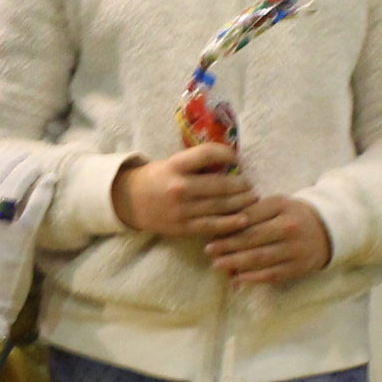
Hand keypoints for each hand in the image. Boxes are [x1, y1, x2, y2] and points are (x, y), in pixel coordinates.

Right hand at [113, 142, 251, 237]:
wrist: (130, 202)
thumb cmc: (157, 179)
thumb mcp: (171, 163)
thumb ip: (196, 163)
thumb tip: (229, 161)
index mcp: (175, 166)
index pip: (207, 154)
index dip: (227, 154)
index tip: (237, 159)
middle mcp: (179, 187)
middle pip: (220, 184)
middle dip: (241, 184)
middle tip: (250, 184)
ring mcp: (181, 210)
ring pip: (220, 205)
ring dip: (241, 202)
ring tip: (252, 198)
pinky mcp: (183, 228)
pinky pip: (213, 225)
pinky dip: (231, 223)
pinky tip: (244, 218)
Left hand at [205, 195, 330, 285]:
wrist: (326, 231)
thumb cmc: (292, 215)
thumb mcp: (277, 205)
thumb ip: (253, 211)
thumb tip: (222, 223)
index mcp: (281, 206)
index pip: (250, 216)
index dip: (229, 225)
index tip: (211, 231)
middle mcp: (289, 227)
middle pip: (253, 237)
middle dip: (228, 245)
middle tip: (208, 250)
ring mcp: (295, 249)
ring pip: (260, 258)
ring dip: (235, 262)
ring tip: (217, 264)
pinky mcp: (298, 267)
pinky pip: (272, 274)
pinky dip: (253, 277)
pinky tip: (237, 278)